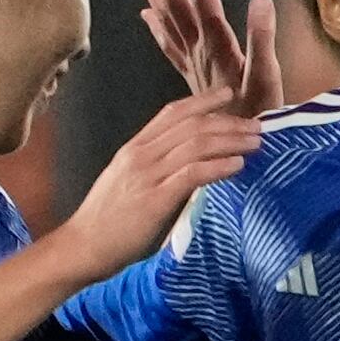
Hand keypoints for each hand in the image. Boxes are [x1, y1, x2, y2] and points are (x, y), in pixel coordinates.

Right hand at [57, 91, 260, 276]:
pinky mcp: (155, 199)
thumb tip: (188, 167)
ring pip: (195, 145)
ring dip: (230, 141)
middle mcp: (140, 155)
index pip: (171, 113)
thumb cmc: (107, 221)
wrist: (83, 245)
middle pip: (190, 125)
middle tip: (256, 125)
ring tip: (255, 143)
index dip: (202, 101)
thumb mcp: (129, 182)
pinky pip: (192, 174)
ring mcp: (147, 175)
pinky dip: (218, 166)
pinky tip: (238, 165)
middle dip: (227, 122)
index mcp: (134, 149)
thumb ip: (155, 169)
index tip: (228, 95)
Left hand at [133, 0, 281, 115]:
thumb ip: (262, 40)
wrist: (239, 153)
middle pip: (176, 4)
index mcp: (218, 47)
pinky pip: (169, 46)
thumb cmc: (260, 119)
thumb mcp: (267, 80)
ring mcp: (193, 63)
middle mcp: (200, 51)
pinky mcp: (193, 76)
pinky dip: (156, 27)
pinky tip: (146, 13)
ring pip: (167, 20)